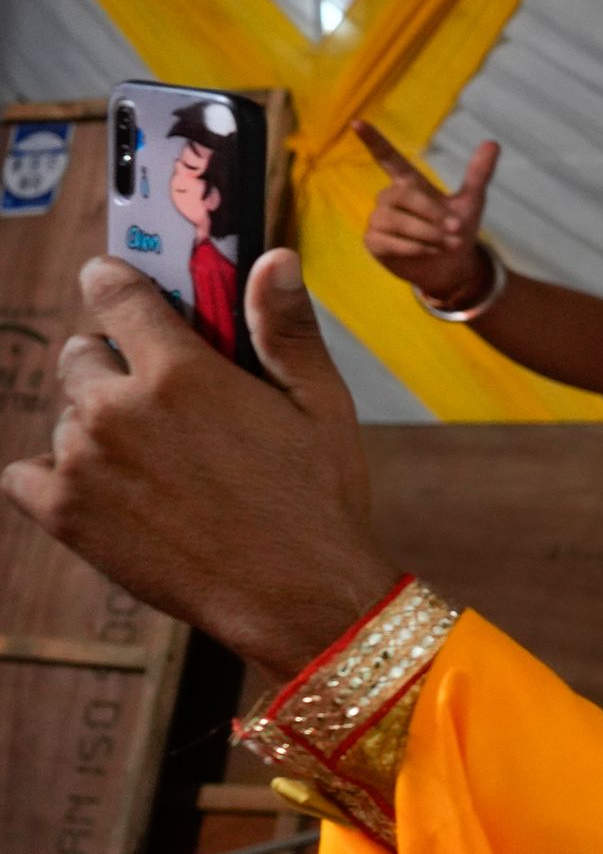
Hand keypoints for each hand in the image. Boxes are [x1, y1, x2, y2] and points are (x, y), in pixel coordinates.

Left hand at [1, 251, 394, 677]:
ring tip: (151, 463)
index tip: (118, 287)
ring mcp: (83, 463)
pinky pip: (25, 473)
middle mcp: (117, 408)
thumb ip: (284, 327)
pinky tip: (105, 490)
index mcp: (180, 371)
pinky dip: (55, 477)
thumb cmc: (318, 497)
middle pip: (82, 355)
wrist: (297, 596)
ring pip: (65, 416)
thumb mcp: (321, 404)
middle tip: (160, 404)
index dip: (116, 283)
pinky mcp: (64, 514)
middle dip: (113, 365)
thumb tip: (273, 258)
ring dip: (96, 427)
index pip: (114, 292)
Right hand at [358, 127, 498, 307]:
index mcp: (409, 183)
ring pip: (394, 220)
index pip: (387, 158)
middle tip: (456, 229)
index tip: (357, 122)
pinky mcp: (374, 242)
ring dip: (426, 233)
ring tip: (447, 243)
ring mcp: (378, 220)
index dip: (373, 141)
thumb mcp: (471, 202)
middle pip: (402, 195)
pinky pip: (388, 241)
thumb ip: (478, 174)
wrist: (452, 267)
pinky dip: (413, 248)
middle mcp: (389, 198)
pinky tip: (429, 251)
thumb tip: (493, 143)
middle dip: (431, 213)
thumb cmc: (456, 231)